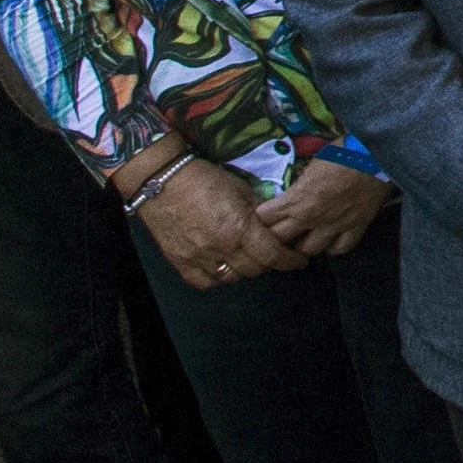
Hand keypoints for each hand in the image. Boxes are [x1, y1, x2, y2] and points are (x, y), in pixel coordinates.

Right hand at [132, 155, 305, 289]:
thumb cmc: (205, 180)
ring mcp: (199, 258)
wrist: (163, 181)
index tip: (299, 261)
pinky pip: (206, 282)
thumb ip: (259, 211)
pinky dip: (218, 277)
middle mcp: (221, 248)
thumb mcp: (241, 190)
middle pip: (254, 269)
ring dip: (243, 270)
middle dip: (267, 263)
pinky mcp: (181, 263)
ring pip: (231, 278)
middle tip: (270, 254)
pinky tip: (222, 265)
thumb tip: (275, 224)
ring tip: (246, 258)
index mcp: (240, 228)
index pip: (273, 255)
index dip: (290, 261)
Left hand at [251, 159, 393, 257]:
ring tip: (304, 237)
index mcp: (297, 199)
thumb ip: (299, 186)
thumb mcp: (311, 165)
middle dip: (276, 236)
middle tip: (278, 230)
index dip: (262, 216)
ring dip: (303, 244)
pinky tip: (330, 239)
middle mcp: (311, 217)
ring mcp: (334, 226)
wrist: (376, 154)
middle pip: (280, 240)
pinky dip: (332, 247)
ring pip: (308, 251)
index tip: (264, 213)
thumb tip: (291, 194)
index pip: (264, 218)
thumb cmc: (341, 152)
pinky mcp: (356, 228)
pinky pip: (339, 249)